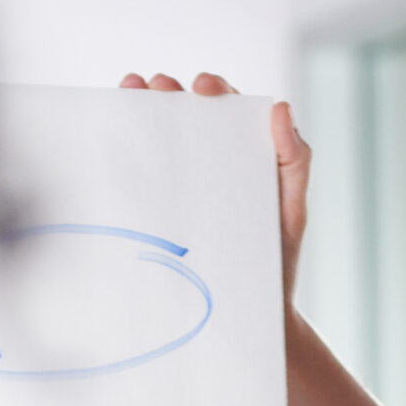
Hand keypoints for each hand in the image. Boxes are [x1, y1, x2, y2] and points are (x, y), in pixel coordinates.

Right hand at [121, 69, 310, 303]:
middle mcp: (206, 166)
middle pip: (184, 116)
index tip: (202, 88)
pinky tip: (111, 136)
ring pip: (156, 140)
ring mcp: (177, 189)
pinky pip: (137, 179)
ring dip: (140, 110)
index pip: (224, 110)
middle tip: (158, 88)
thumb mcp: (292, 210)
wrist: (248, 317)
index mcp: (239, 157)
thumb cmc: (275, 262)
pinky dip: (122, 153)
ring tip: (130, 95)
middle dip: (167, 93)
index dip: (213, 90)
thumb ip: (294, 161)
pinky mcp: (155, 215)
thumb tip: (279, 106)